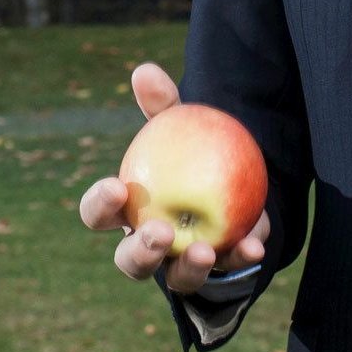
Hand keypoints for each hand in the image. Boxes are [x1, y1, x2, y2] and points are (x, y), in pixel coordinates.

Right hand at [78, 62, 269, 294]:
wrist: (231, 179)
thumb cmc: (189, 152)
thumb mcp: (179, 125)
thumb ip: (162, 104)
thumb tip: (144, 71)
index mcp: (126, 211)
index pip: (98, 213)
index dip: (100, 205)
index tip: (115, 187)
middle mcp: (147, 247)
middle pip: (130, 261)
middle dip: (141, 252)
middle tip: (161, 233)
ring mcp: (181, 265)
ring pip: (177, 279)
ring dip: (189, 267)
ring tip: (205, 250)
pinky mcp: (220, 273)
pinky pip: (228, 270)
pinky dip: (240, 257)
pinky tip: (254, 244)